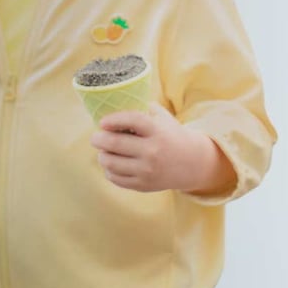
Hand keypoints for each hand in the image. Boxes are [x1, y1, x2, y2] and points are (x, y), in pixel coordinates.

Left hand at [91, 106, 231, 193]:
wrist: (192, 163)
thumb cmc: (172, 135)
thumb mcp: (163, 118)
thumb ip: (143, 108)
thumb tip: (115, 102)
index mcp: (158, 131)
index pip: (132, 120)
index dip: (113, 119)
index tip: (102, 122)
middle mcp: (152, 151)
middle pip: (114, 144)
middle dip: (98, 139)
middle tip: (95, 137)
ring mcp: (147, 170)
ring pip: (110, 163)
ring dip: (102, 156)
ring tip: (103, 152)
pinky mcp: (143, 185)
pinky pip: (116, 178)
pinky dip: (109, 170)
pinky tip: (112, 165)